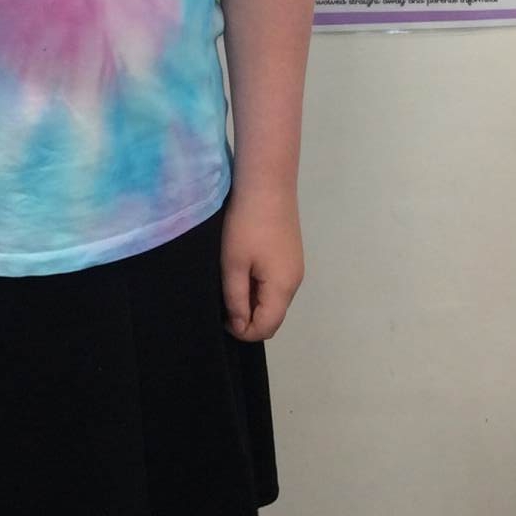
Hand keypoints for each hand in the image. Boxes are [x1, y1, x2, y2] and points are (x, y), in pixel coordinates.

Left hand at [221, 188, 303, 342]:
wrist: (267, 184)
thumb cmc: (246, 225)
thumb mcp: (234, 264)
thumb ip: (236, 299)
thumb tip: (239, 324)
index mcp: (283, 288)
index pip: (266, 327)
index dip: (243, 331)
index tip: (221, 317)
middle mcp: (294, 282)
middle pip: (273, 316)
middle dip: (248, 317)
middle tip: (223, 300)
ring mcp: (294, 267)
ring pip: (273, 299)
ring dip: (252, 300)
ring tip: (230, 282)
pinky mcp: (290, 254)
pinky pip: (275, 283)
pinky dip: (259, 286)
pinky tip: (242, 268)